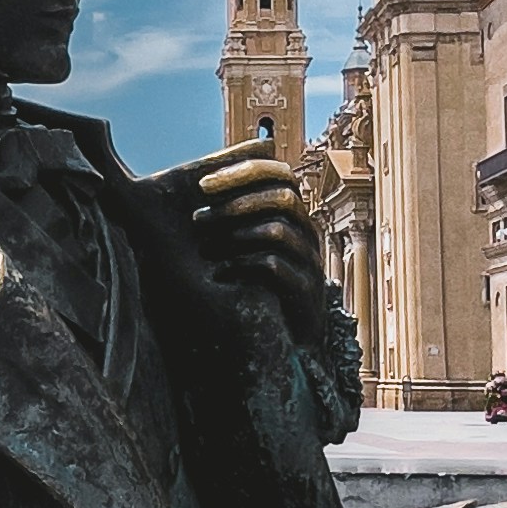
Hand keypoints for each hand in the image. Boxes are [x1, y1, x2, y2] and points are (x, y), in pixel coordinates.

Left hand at [188, 150, 332, 333]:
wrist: (291, 334)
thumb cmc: (263, 282)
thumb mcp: (252, 243)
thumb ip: (238, 214)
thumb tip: (200, 179)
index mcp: (294, 215)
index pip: (280, 174)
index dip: (244, 173)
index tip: (203, 185)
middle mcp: (307, 233)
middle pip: (283, 197)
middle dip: (236, 203)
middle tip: (198, 219)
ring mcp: (309, 262)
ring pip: (278, 231)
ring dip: (235, 235)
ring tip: (204, 247)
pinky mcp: (304, 292)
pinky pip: (275, 267)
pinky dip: (242, 265)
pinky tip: (218, 273)